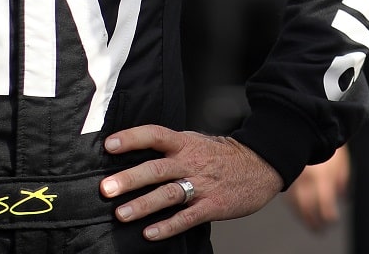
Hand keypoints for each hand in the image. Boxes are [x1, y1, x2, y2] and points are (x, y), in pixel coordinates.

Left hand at [101, 126, 281, 240]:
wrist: (261, 165)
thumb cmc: (222, 156)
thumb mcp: (196, 142)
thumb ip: (170, 148)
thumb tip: (135, 152)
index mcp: (186, 143)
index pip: (155, 135)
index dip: (132, 138)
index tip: (109, 144)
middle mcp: (191, 162)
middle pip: (157, 168)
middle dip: (130, 178)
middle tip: (106, 188)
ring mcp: (202, 185)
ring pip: (169, 194)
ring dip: (144, 204)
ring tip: (122, 214)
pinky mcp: (212, 205)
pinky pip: (187, 218)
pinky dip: (168, 226)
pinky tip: (150, 234)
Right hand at [285, 145, 350, 230]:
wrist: (307, 124)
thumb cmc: (327, 142)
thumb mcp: (341, 161)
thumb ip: (342, 181)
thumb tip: (342, 197)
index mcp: (322, 177)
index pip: (325, 205)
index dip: (329, 216)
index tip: (332, 220)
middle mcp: (306, 180)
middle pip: (308, 209)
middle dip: (314, 222)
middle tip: (319, 229)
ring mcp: (293, 177)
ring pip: (295, 204)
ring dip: (303, 217)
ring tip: (310, 223)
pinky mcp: (286, 174)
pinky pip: (288, 195)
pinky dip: (294, 206)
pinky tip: (299, 209)